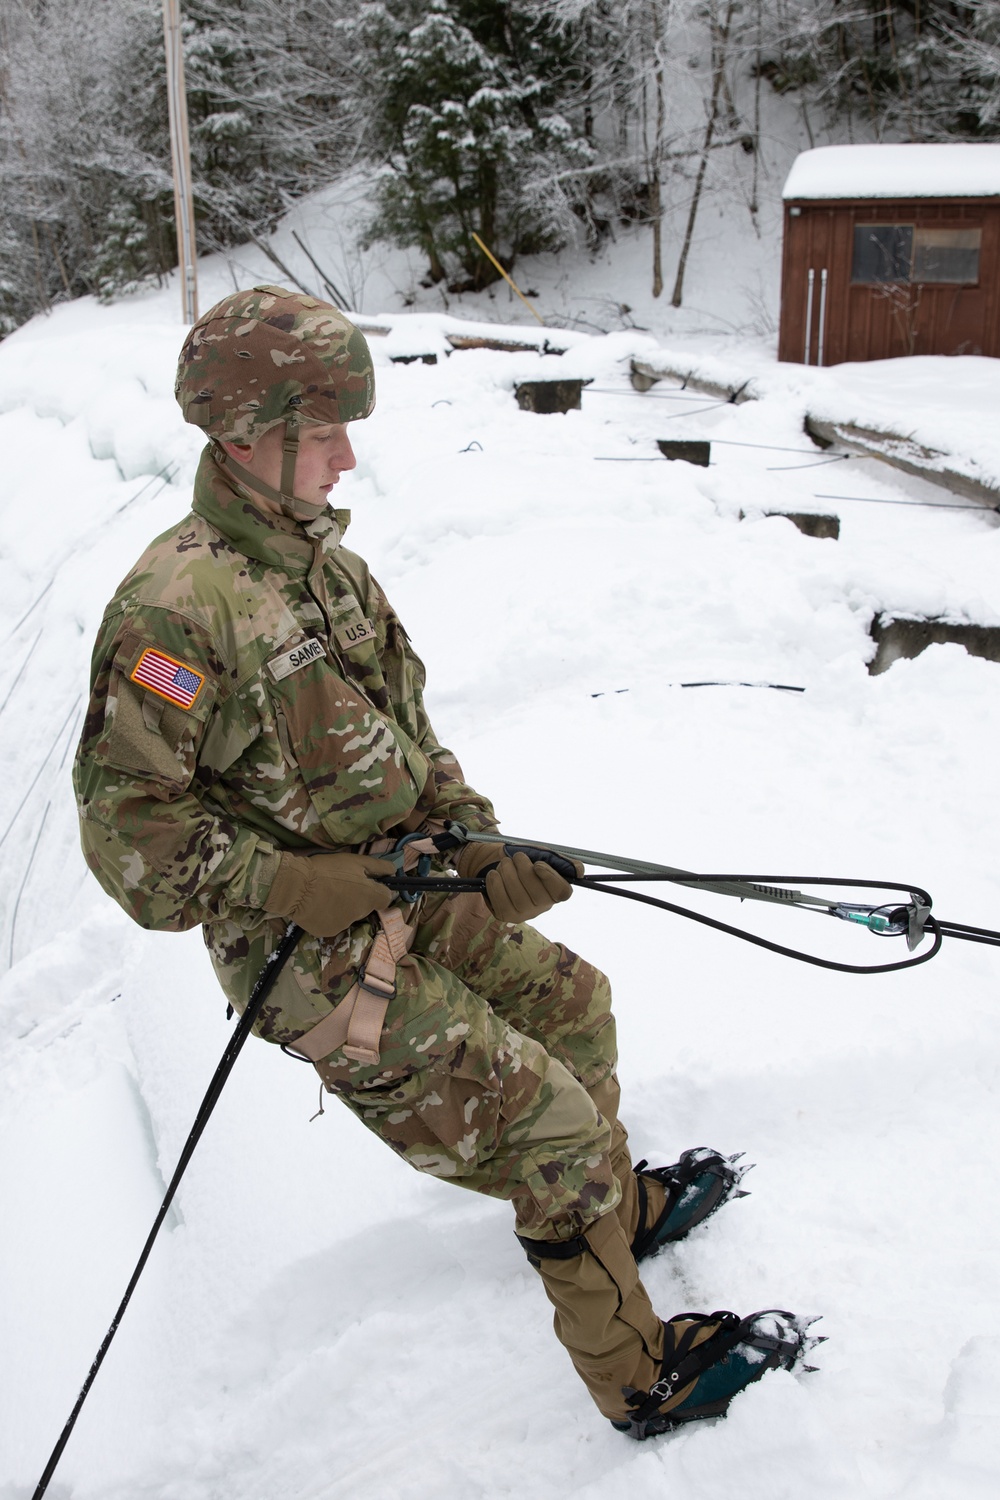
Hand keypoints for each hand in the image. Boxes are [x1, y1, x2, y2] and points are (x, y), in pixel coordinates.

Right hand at [263, 851, 394, 936]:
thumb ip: (379, 867)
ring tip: (326, 895)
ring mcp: (344, 926)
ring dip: (343, 907)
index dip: (378, 890)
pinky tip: (318, 905)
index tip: (367, 883)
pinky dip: (328, 916)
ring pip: (349, 916)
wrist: (296, 886)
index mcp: (370, 897)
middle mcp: (361, 914)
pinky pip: (333, 923)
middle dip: (358, 898)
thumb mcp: (356, 861)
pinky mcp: (328, 932)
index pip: (386, 899)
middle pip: (366, 907)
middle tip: (341, 885)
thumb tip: (394, 871)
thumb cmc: (328, 870)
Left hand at [455, 842, 580, 923]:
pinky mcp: (505, 916)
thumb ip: (562, 861)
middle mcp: (542, 907)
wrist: (495, 862)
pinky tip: (495, 875)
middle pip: (538, 894)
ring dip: (508, 874)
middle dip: (524, 870)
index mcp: (555, 891)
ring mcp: (523, 914)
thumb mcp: (543, 855)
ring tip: (504, 864)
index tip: (538, 864)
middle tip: (517, 857)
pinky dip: (496, 883)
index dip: (551, 878)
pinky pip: (501, 901)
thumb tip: (578, 872)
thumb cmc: (524, 859)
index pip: (562, 892)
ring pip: (518, 897)